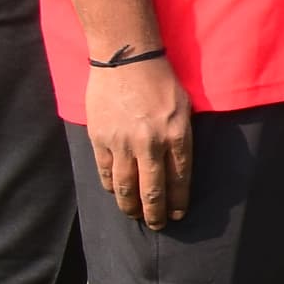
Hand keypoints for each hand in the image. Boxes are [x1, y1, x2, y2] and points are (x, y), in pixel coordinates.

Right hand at [85, 55, 193, 228]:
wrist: (126, 58)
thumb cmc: (160, 80)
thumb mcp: (184, 107)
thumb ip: (181, 138)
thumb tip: (177, 168)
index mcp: (176, 135)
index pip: (179, 179)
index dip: (178, 201)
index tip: (178, 214)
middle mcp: (150, 143)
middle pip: (153, 191)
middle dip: (156, 213)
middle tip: (158, 225)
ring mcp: (122, 143)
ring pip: (125, 187)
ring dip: (131, 206)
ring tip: (135, 215)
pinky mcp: (100, 139)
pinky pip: (105, 172)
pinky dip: (110, 187)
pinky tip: (115, 193)